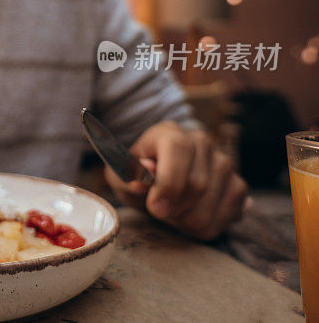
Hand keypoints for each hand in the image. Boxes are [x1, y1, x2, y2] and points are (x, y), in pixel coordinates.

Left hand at [104, 121, 248, 240]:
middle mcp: (202, 143)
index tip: (155, 208)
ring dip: (185, 221)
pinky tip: (190, 213)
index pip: (178, 149)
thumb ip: (128, 178)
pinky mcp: (239, 186)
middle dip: (172, 209)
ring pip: (210, 208)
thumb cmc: (138, 172)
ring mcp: (225, 164)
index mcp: (170, 133)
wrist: (160, 169)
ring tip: (172, 210)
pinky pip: (225, 218)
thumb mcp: (122, 173)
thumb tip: (141, 184)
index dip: (168, 183)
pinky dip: (204, 227)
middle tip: (157, 210)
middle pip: (197, 186)